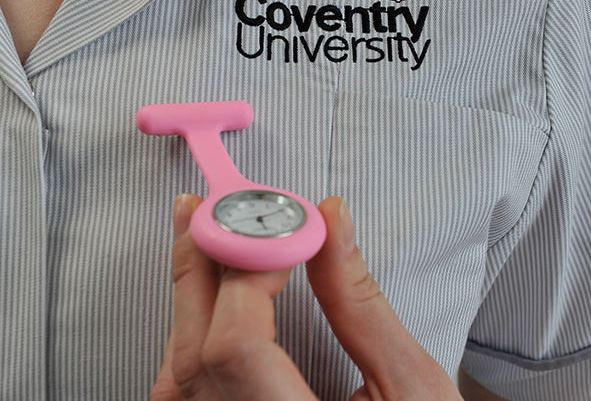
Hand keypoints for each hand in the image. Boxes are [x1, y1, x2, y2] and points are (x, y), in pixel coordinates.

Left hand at [150, 194, 463, 400]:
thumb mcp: (412, 389)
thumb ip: (362, 304)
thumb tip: (330, 223)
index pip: (236, 347)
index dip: (248, 274)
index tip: (282, 229)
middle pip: (193, 350)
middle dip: (200, 265)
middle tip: (212, 208)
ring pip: (178, 371)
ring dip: (189, 297)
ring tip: (207, 241)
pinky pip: (183, 392)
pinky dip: (190, 337)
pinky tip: (206, 305)